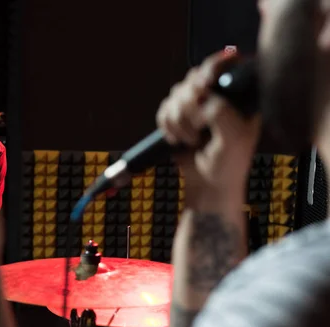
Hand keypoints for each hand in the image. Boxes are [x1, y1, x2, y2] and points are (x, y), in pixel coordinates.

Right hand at [156, 51, 261, 203]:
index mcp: (239, 96)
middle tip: (199, 126)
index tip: (206, 84)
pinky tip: (178, 139)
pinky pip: (163, 109)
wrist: (208, 185)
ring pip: (176, 93)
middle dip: (190, 105)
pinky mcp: (178, 116)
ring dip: (179, 120)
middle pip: (194, 77)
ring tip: (192, 140)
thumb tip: (202, 97)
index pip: (226, 64)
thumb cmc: (228, 164)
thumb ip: (221, 112)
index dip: (212, 69)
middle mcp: (217, 95)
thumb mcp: (234, 138)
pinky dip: (167, 125)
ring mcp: (196, 105)